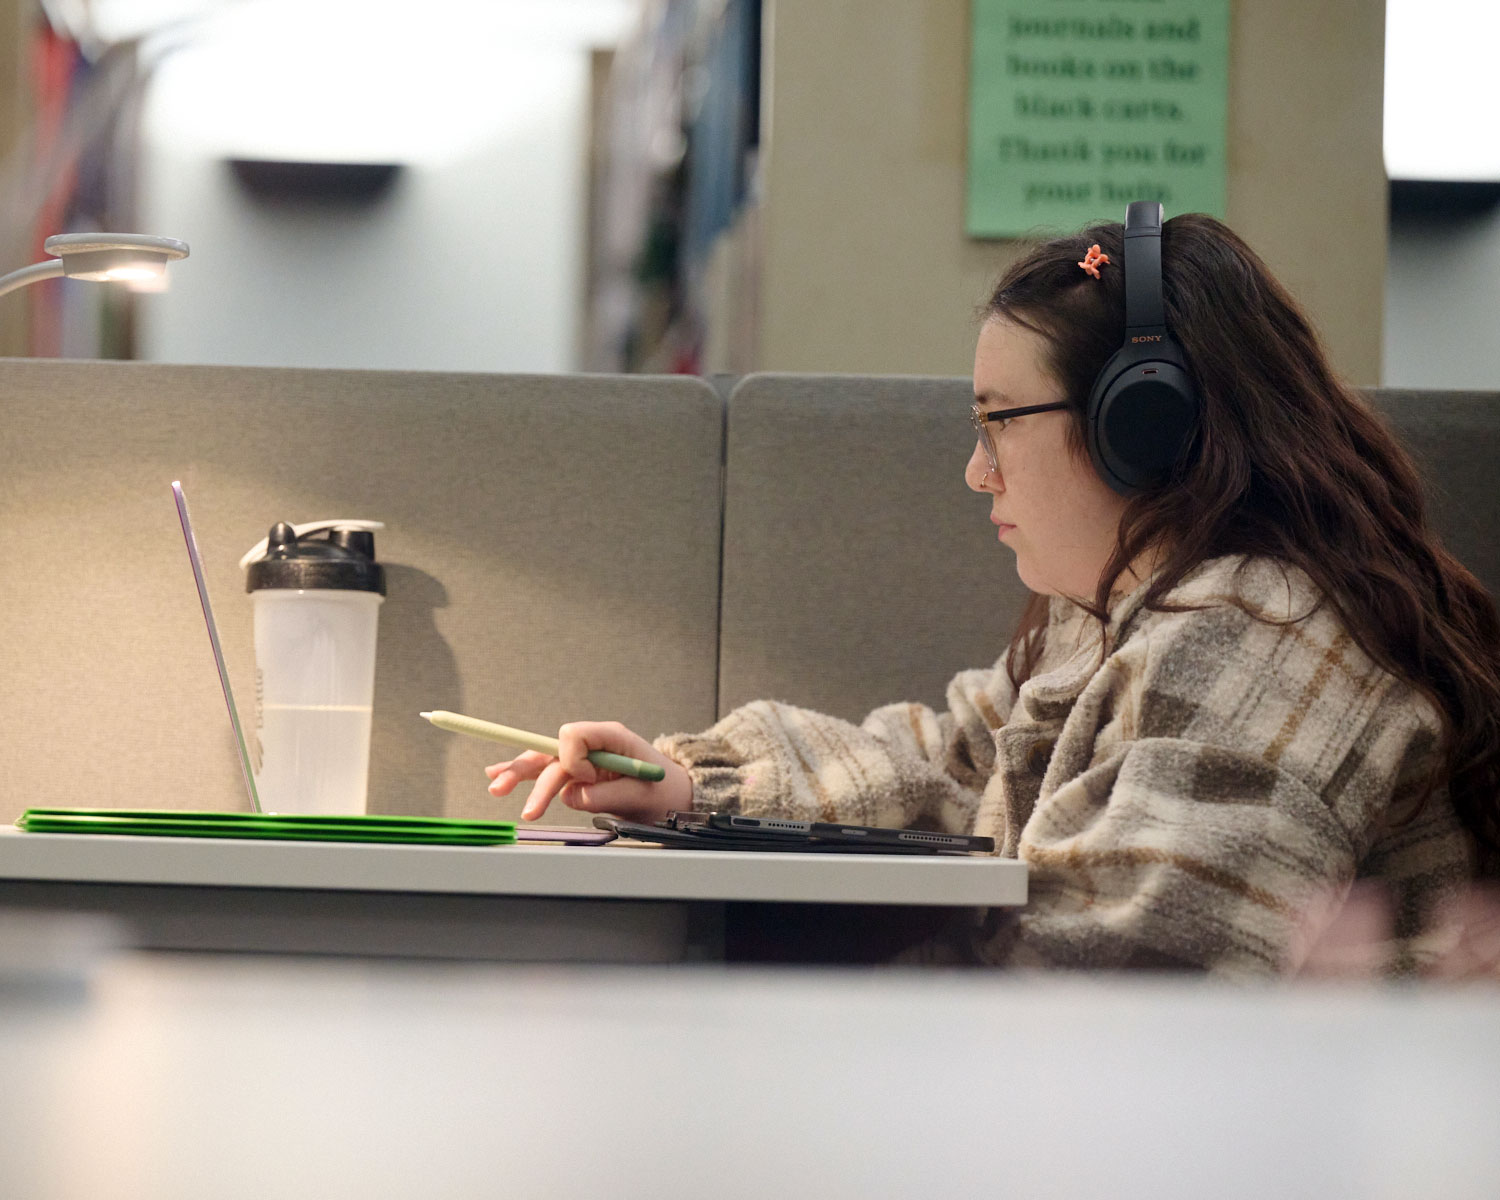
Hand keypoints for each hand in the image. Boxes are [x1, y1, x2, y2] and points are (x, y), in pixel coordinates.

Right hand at [484, 720, 691, 823]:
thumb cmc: (664, 791)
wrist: (675, 796)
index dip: (571, 759)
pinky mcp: (580, 774)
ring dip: (518, 773)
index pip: (574, 735)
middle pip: (551, 750)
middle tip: (503, 791)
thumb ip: (605, 794)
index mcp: (612, 736)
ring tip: (495, 786)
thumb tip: (570, 794)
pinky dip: (525, 776)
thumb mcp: (640, 795)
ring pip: (544, 761)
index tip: (586, 779)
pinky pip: (547, 772)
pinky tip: (500, 777)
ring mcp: (585, 758)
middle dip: (527, 771)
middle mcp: (593, 743)